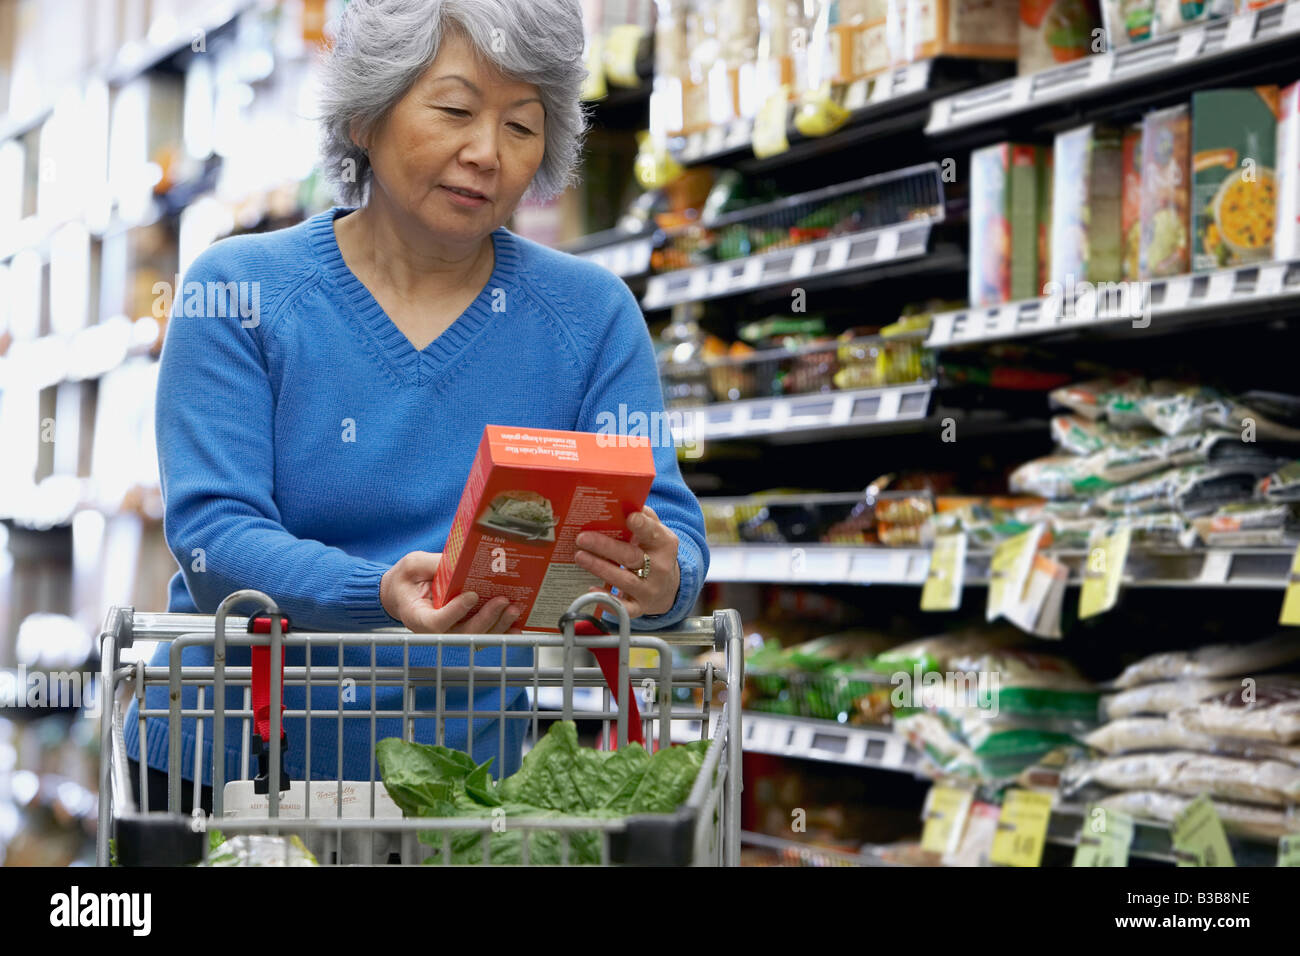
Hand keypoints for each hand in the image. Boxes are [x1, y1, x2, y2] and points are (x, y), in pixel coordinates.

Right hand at [380, 551, 521, 633]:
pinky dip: (501, 631)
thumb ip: (433, 564)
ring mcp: (451, 632)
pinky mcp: (463, 629)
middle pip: (463, 633)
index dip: (455, 612)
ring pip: (477, 637)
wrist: (404, 593)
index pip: (437, 622)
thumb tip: (461, 559)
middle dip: (486, 619)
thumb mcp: (413, 565)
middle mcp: (435, 631)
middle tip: (502, 601)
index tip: (472, 596)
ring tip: (514, 609)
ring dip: (498, 626)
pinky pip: (483, 635)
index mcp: (417, 616)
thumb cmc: (408, 580)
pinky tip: (517, 625)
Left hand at [573, 506, 680, 618]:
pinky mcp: (640, 607)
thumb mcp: (655, 533)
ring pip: (624, 580)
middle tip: (582, 537)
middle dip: (606, 547)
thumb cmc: (654, 552)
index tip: (630, 517)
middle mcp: (659, 568)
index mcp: (664, 544)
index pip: (653, 533)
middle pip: (631, 556)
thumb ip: (643, 517)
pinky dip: (606, 600)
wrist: (668, 588)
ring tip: (579, 556)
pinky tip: (590, 589)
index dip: (642, 526)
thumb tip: (623, 499)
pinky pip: (623, 606)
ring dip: (600, 568)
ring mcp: (650, 589)